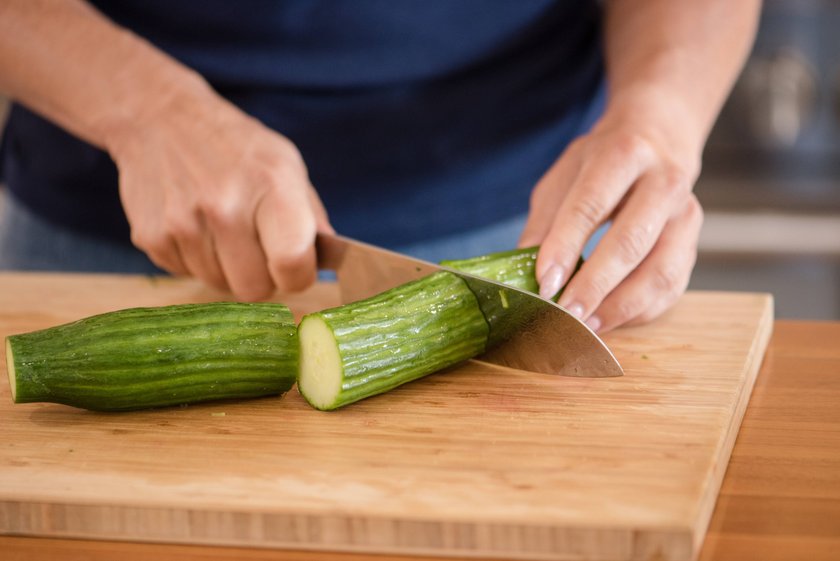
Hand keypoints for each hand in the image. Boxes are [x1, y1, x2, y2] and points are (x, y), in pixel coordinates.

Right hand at [109, 88, 331, 300]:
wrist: (160, 117)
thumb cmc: (236, 146)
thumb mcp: (286, 165)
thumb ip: (311, 216)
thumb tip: (330, 261)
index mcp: (271, 187)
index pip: (292, 264)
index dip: (299, 276)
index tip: (295, 267)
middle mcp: (225, 207)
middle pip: (254, 289)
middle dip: (262, 277)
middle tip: (258, 249)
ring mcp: (182, 223)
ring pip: (219, 285)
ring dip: (226, 268)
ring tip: (222, 229)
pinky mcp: (150, 236)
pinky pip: (185, 275)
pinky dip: (195, 260)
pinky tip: (195, 225)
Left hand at [519, 110, 703, 332]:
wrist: (657, 138)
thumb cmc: (600, 163)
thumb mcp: (563, 179)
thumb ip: (544, 225)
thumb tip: (524, 277)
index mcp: (622, 155)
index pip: (590, 206)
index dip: (565, 248)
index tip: (545, 284)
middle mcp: (663, 182)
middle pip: (630, 242)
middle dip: (594, 286)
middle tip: (564, 315)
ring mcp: (686, 214)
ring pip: (659, 272)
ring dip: (619, 307)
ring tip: (586, 326)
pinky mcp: (694, 243)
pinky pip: (671, 288)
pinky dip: (638, 312)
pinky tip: (609, 319)